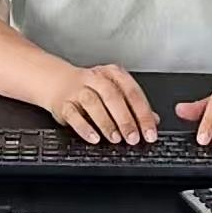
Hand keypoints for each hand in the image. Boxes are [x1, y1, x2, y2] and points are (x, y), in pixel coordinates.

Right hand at [45, 64, 159, 144]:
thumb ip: (134, 105)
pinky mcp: (63, 102)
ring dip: (106, 123)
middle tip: (133, 138)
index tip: (149, 132)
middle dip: (125, 119)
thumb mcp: (114, 91)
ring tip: (115, 138)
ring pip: (93, 103)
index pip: (132, 92)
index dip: (143, 114)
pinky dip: (84, 127)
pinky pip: (73, 114)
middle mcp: (95, 78)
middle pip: (113, 96)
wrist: (57, 81)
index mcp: (113, 74)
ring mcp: (78, 89)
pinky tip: (94, 138)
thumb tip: (154, 120)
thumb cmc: (91, 88)